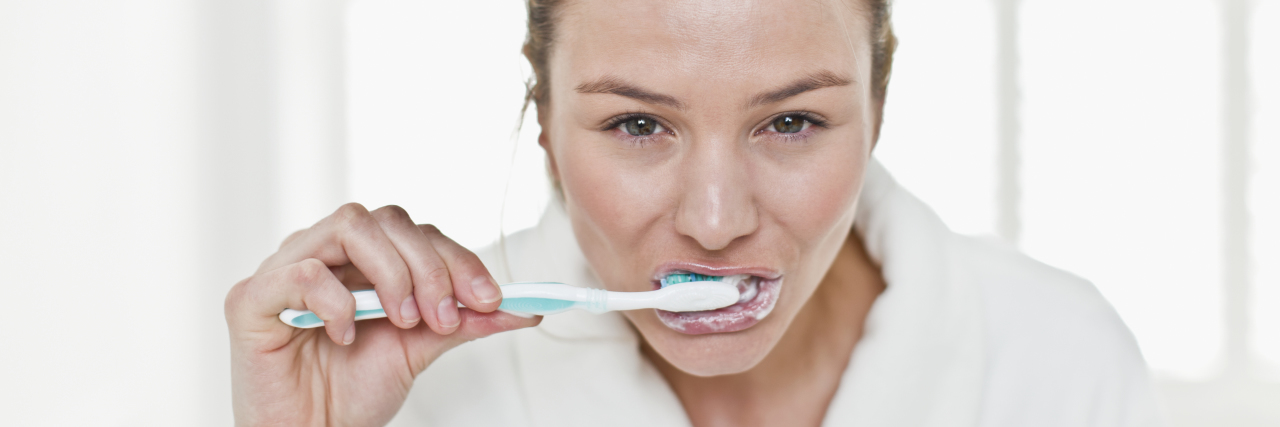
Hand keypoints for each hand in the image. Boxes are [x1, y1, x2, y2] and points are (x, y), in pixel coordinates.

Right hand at [225, 203, 538, 425]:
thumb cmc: (353, 389)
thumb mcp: (422, 348)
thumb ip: (466, 322)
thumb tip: (526, 307)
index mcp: (362, 257)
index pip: (415, 230)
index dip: (457, 258)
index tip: (490, 298)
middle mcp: (324, 251)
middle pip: (387, 220)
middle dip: (429, 266)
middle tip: (445, 318)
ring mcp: (284, 267)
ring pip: (348, 226)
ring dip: (391, 273)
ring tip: (403, 321)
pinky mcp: (250, 298)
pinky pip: (300, 273)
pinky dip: (337, 302)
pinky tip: (347, 336)